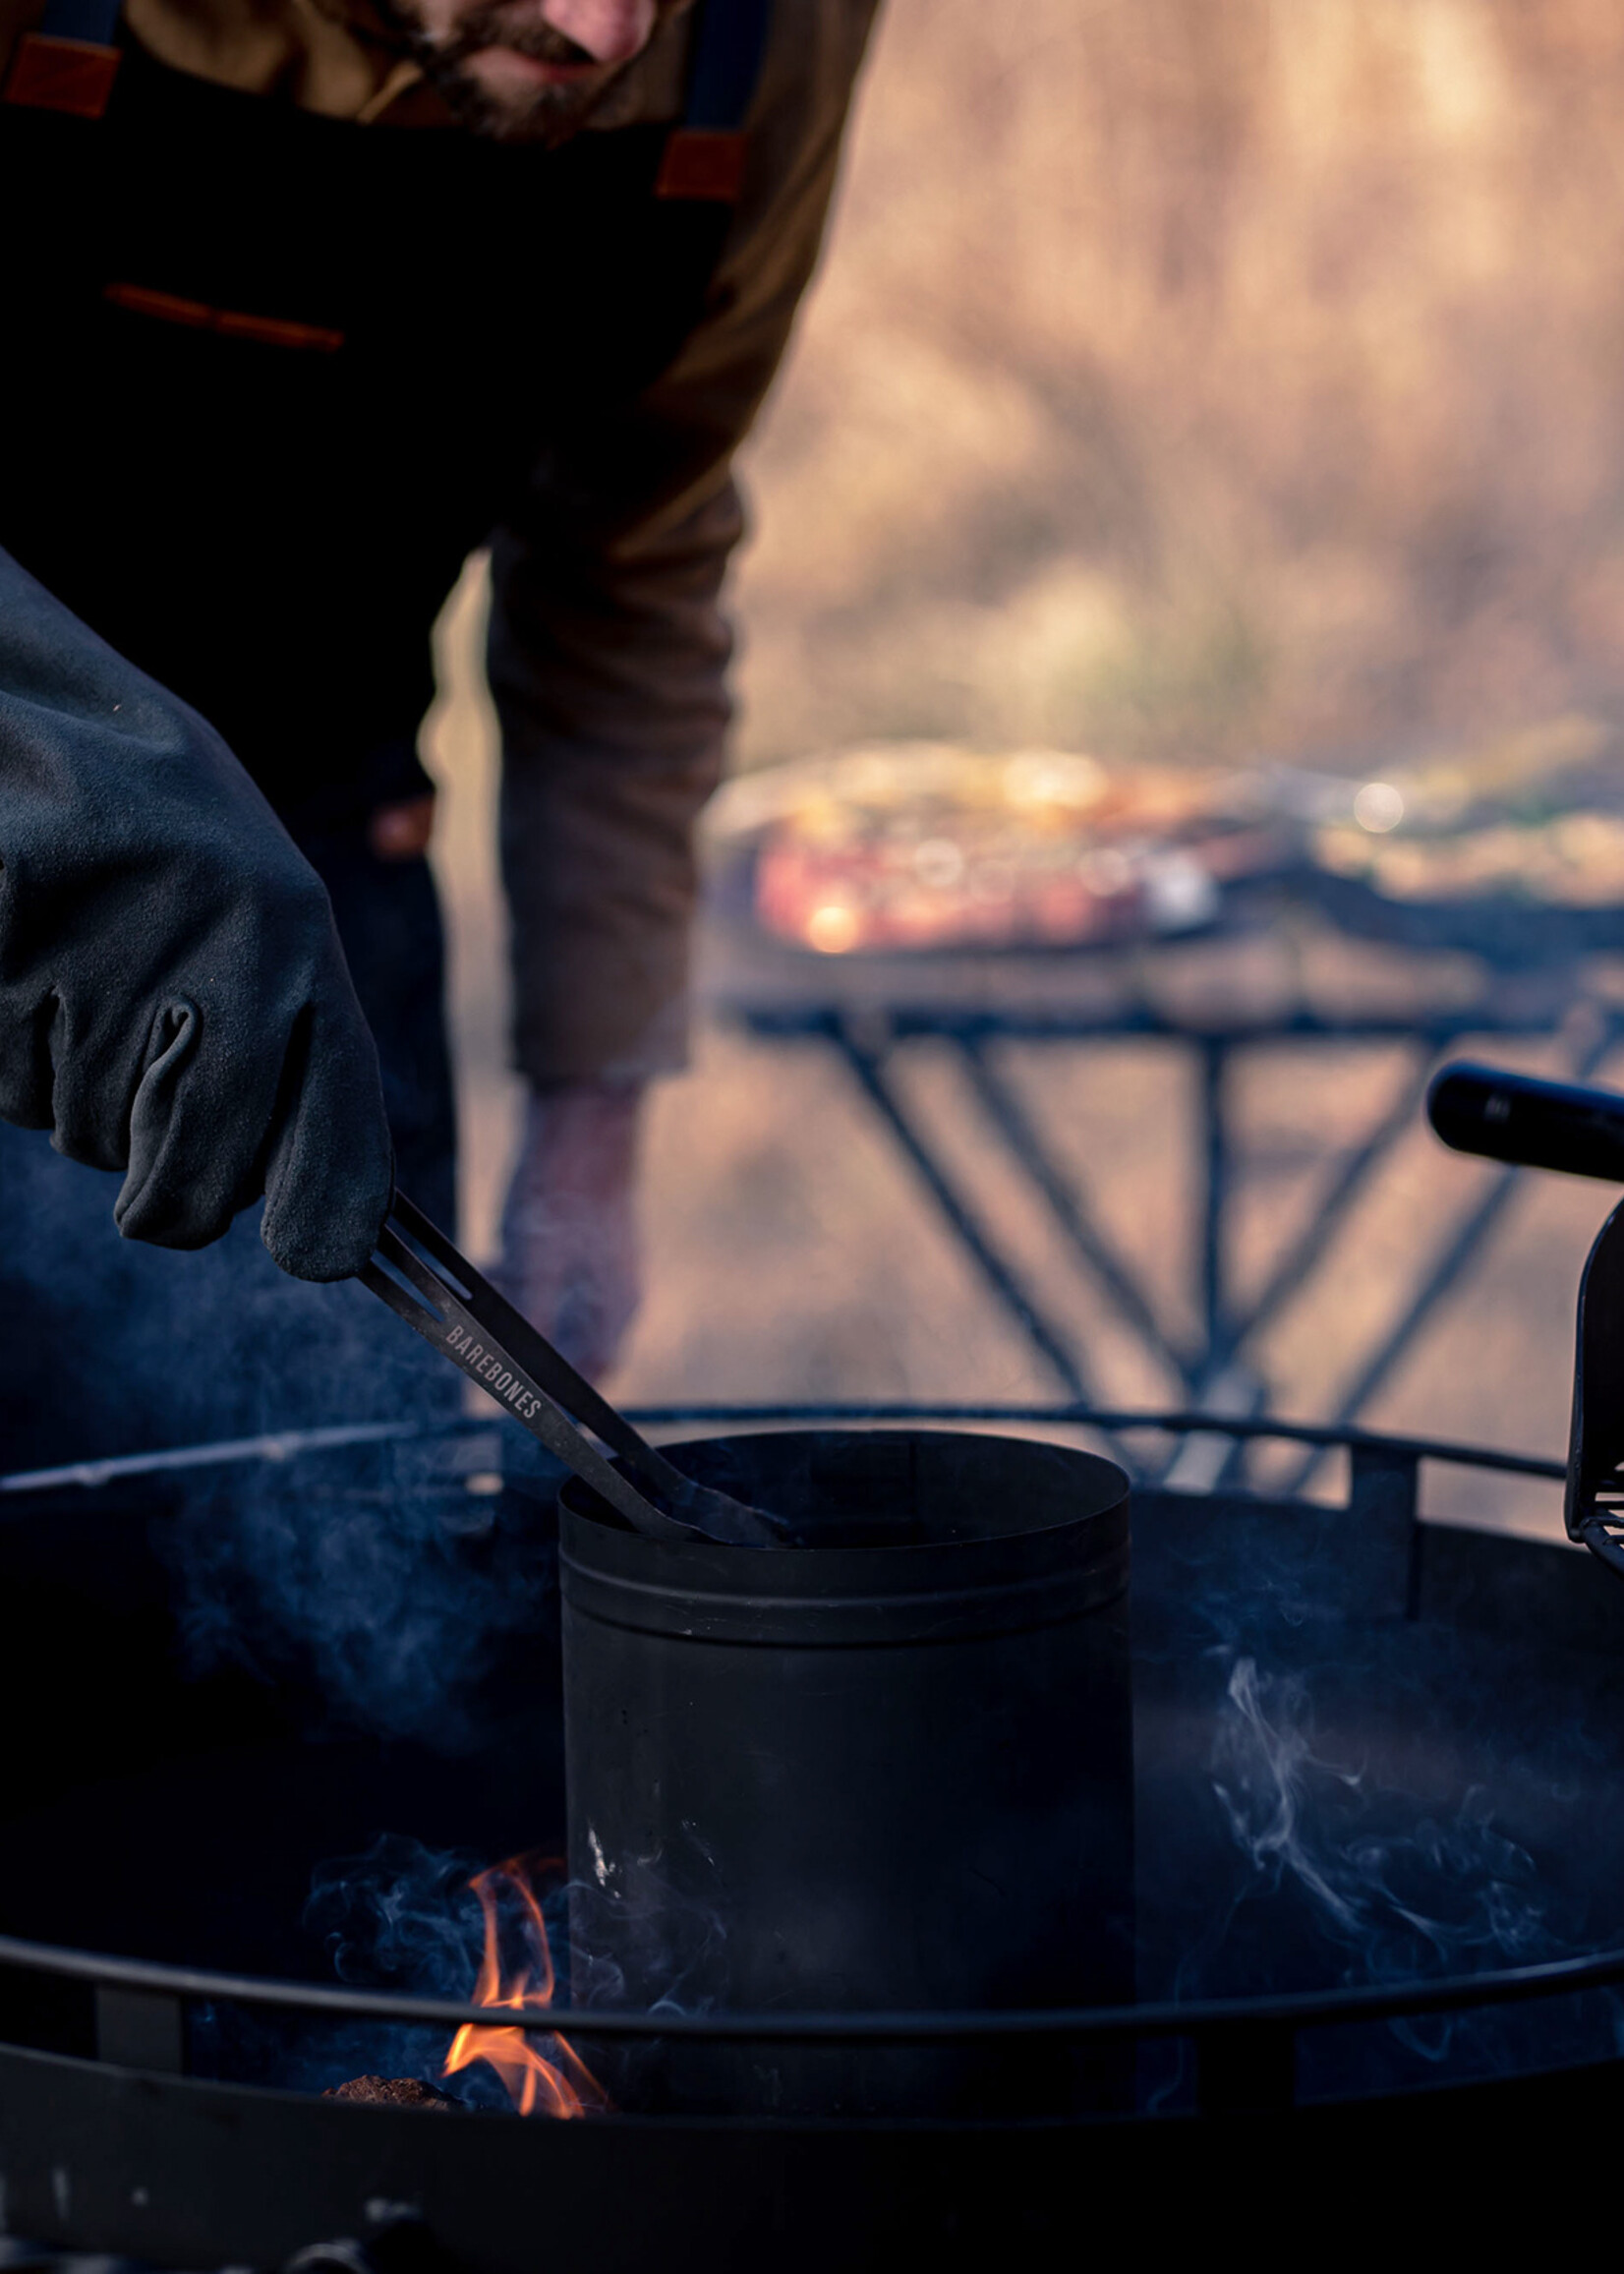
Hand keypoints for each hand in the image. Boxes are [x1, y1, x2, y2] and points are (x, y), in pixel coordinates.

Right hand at [0, 551, 392, 1279]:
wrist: (22, 701)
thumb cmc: (152, 826)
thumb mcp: (254, 901)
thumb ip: (291, 1042)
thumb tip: (327, 1223)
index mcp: (294, 935)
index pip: (335, 1134)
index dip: (323, 1218)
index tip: (314, 1250)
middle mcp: (217, 950)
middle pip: (188, 1187)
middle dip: (163, 1177)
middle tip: (144, 1083)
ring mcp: (102, 955)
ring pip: (83, 1137)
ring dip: (75, 1088)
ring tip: (79, 966)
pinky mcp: (3, 949)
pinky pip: (7, 1084)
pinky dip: (9, 1047)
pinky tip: (25, 952)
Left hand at [495, 1080, 643, 1379]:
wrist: (578, 1117)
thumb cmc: (563, 1188)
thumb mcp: (535, 1262)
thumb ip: (529, 1320)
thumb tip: (515, 1370)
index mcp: (617, 1305)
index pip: (593, 1374)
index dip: (554, 1395)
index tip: (514, 1399)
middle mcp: (614, 1294)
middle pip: (568, 1345)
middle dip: (522, 1346)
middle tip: (481, 1342)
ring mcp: (599, 1268)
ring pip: (551, 1311)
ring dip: (514, 1309)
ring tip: (487, 1284)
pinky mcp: (581, 1244)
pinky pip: (546, 1281)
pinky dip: (518, 1281)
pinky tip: (492, 1262)